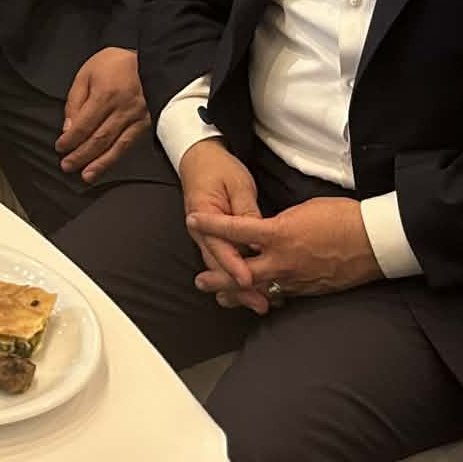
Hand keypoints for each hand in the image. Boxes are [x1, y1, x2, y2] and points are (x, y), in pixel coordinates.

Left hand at [57, 46, 149, 181]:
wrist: (151, 60)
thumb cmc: (116, 64)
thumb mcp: (87, 73)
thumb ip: (75, 100)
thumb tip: (68, 128)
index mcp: (106, 94)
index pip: (84, 125)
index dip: (70, 140)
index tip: (60, 148)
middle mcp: (123, 109)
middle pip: (99, 139)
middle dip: (81, 155)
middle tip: (67, 166)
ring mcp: (137, 118)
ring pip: (116, 146)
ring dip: (99, 163)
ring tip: (86, 175)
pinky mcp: (146, 124)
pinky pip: (128, 145)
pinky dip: (115, 157)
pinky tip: (105, 165)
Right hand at [178, 139, 268, 310]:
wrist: (199, 159)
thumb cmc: (218, 168)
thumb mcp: (237, 185)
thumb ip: (247, 211)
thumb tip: (258, 235)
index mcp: (202, 216)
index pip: (219, 246)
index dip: (234, 265)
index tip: (248, 280)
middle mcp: (201, 232)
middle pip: (219, 265)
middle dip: (239, 287)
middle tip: (261, 303)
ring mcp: (207, 238)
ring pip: (222, 268)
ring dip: (240, 287)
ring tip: (262, 304)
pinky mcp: (216, 240)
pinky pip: (227, 261)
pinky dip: (240, 276)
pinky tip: (257, 288)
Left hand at [189, 195, 383, 306]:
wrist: (375, 241)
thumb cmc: (342, 217)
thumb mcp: (304, 210)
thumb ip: (279, 223)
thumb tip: (266, 231)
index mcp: (279, 234)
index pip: (236, 229)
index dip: (211, 225)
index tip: (193, 220)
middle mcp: (283, 260)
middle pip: (240, 273)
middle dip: (217, 277)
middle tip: (199, 280)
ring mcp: (297, 278)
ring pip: (260, 289)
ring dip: (238, 293)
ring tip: (221, 297)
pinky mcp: (310, 290)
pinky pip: (283, 294)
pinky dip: (268, 295)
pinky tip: (259, 297)